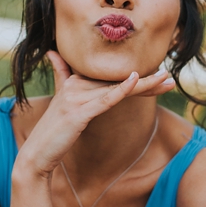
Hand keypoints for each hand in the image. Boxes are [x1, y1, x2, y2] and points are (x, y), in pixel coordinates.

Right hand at [15, 51, 174, 180]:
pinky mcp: (77, 113)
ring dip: (145, 85)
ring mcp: (76, 98)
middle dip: (147, 81)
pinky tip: (136, 80)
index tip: (159, 75)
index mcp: (74, 81)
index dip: (136, 76)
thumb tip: (52, 52)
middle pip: (118, 80)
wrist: (35, 154)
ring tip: (166, 81)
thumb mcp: (59, 100)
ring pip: (117, 88)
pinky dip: (121, 89)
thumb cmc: (51, 131)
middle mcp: (76, 85)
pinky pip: (105, 99)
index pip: (111, 76)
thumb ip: (60, 73)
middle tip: (170, 78)